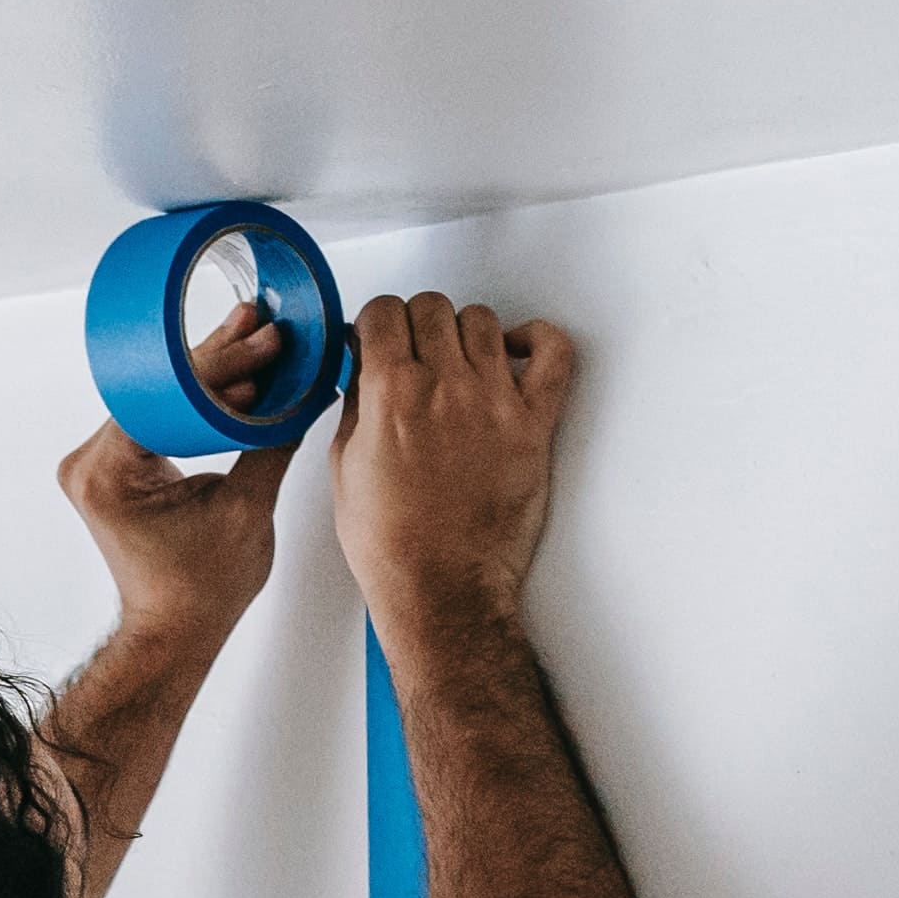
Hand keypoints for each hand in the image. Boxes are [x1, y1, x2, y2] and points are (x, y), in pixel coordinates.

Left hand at [58, 301, 296, 646]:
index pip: (167, 394)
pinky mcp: (118, 465)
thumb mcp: (247, 510)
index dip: (220, 365)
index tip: (262, 344)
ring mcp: (100, 463)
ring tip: (257, 340)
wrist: (176, 632)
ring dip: (212, 373)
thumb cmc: (198, 593)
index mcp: (106, 474)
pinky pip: (162, 415)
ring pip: (162, 396)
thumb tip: (303, 391)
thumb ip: (273, 442)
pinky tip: (238, 375)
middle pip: (160, 388)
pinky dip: (199, 398)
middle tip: (263, 329)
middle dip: (219, 360)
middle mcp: (90, 463)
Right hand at [333, 292, 578, 645]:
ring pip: (482, 321)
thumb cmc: (392, 546)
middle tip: (415, 354)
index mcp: (391, 396)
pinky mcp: (533, 424)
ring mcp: (494, 402)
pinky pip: (553, 353)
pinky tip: (517, 352)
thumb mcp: (344, 469)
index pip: (384, 312)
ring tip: (458, 363)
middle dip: (416, 324)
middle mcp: (445, 388)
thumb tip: (362, 371)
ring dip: (465, 333)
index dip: (377, 323)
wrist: (442, 590)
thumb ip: (355, 407)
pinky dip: (538, 339)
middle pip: (432, 307)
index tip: (379, 340)